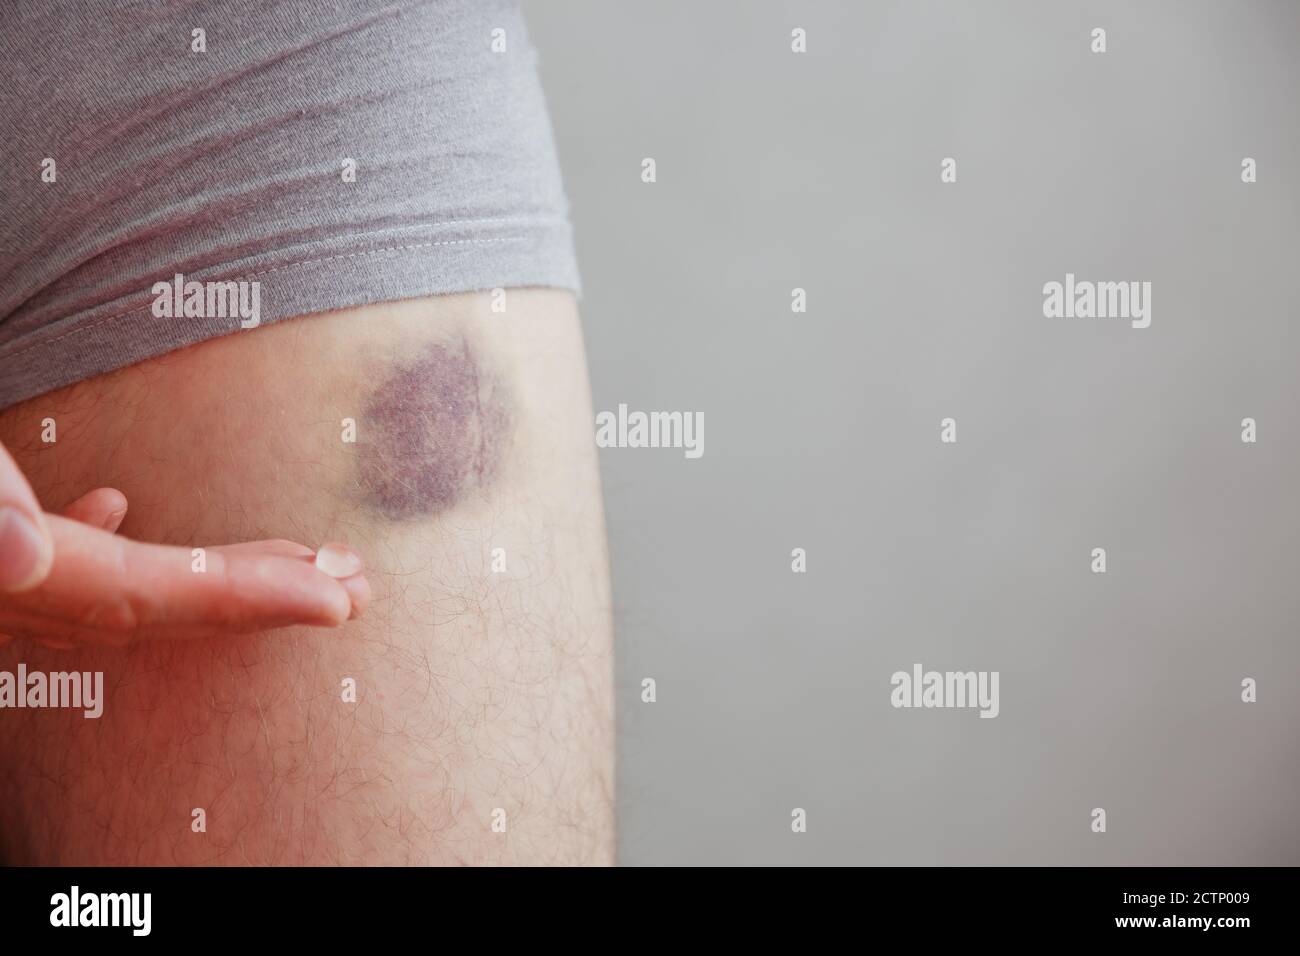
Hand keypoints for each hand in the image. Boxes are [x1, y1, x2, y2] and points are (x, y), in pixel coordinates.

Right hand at [0, 442, 368, 647]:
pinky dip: (101, 543)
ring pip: (107, 589)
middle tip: (356, 591)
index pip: (141, 595)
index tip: (335, 601)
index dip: (242, 599)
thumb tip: (29, 557)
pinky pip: (51, 565)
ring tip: (289, 560)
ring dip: (202, 574)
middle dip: (256, 601)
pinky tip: (116, 504)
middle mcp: (0, 598)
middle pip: (144, 609)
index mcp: (0, 581)